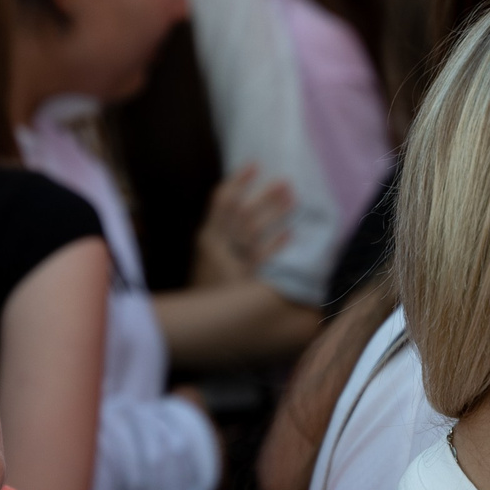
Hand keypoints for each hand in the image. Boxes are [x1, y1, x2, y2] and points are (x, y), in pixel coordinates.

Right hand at [191, 166, 294, 286]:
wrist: (197, 325)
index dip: (238, 181)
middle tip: (285, 182)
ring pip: (251, 231)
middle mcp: (216, 248)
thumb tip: (246, 206)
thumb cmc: (209, 288)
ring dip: (272, 213)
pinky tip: (291, 234)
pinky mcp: (242, 284)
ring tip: (292, 199)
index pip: (220, 202)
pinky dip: (275, 246)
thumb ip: (222, 235)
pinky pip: (260, 261)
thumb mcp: (208, 259)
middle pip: (240, 213)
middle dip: (263, 196)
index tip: (255, 164)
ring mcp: (229, 265)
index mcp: (206, 238)